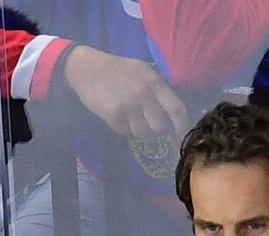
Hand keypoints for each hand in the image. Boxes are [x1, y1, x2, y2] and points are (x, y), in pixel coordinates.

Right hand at [62, 45, 188, 139]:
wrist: (87, 69)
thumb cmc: (117, 68)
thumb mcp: (142, 69)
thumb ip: (158, 85)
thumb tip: (173, 107)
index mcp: (154, 82)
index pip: (175, 108)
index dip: (182, 124)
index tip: (181, 133)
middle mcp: (143, 95)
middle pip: (159, 126)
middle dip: (156, 129)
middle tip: (150, 125)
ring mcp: (128, 106)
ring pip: (143, 133)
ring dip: (140, 131)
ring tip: (134, 121)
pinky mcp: (113, 116)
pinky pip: (126, 133)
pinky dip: (125, 130)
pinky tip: (121, 120)